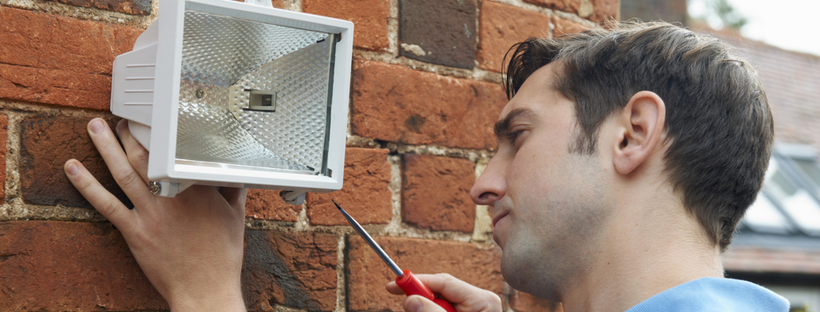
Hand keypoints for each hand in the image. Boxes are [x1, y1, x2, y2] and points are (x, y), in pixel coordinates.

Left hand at [64, 118, 247, 311]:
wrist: (206, 288)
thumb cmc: (222, 257)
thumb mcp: (235, 218)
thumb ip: (233, 191)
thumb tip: (237, 175)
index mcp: (198, 188)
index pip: (176, 151)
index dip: (160, 132)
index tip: (152, 120)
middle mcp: (171, 195)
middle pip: (144, 155)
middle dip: (129, 133)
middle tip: (121, 120)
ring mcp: (150, 213)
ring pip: (123, 172)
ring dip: (106, 147)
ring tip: (94, 127)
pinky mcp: (134, 232)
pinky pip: (106, 205)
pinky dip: (87, 185)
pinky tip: (73, 168)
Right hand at [386, 273, 501, 311]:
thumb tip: (411, 301)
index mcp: (482, 300)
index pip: (443, 282)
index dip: (417, 282)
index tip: (392, 286)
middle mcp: (478, 302)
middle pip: (438, 293)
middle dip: (421, 303)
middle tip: (408, 310)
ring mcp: (471, 310)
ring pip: (435, 306)